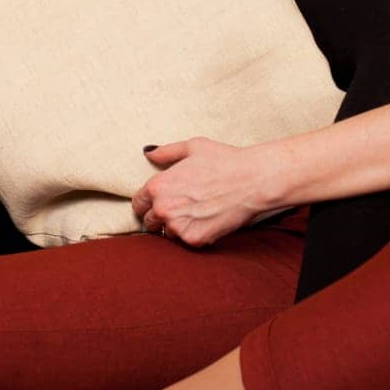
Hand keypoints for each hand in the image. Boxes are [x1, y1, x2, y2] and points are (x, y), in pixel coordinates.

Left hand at [130, 138, 279, 246]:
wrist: (251, 180)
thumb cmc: (224, 160)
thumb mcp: (192, 147)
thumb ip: (166, 152)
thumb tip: (149, 153)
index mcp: (158, 186)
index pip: (138, 204)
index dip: (146, 203)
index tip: (157, 203)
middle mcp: (163, 208)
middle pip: (149, 222)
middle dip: (160, 217)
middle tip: (180, 209)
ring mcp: (178, 226)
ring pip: (167, 234)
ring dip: (176, 227)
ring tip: (195, 215)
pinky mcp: (194, 240)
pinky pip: (185, 242)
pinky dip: (193, 234)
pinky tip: (206, 221)